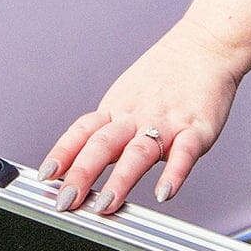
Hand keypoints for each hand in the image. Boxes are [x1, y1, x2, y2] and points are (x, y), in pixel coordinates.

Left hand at [42, 17, 248, 212]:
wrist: (204, 47)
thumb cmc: (166, 77)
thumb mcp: (127, 99)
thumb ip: (110, 132)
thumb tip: (83, 164)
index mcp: (117, 109)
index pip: (82, 132)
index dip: (62, 154)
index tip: (46, 176)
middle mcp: (137, 116)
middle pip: (103, 144)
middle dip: (82, 174)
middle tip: (67, 201)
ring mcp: (167, 123)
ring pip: (139, 151)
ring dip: (121, 179)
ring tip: (106, 203)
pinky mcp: (198, 129)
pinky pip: (185, 152)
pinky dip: (174, 173)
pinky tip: (164, 192)